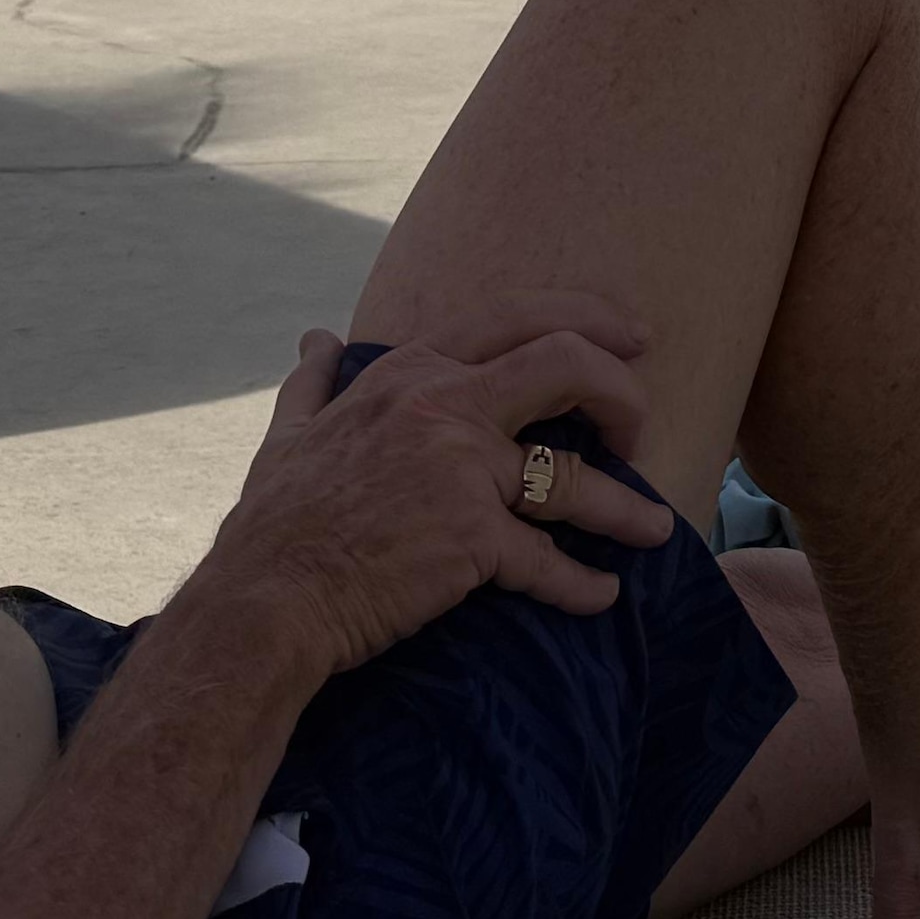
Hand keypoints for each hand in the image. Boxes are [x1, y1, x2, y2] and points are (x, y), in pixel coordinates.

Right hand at [196, 325, 674, 682]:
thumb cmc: (274, 523)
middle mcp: (442, 405)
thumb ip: (311, 382)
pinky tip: (602, 595)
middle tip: (644, 427)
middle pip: (565, 366)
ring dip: (625, 509)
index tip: (629, 337)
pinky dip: (581, 583)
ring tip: (655, 529)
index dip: (585, 318)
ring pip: (573, 478)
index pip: (514, 316)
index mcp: (408, 373)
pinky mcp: (470, 541)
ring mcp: (461, 471)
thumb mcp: (286, 435)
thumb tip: (315, 338)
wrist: (264, 602)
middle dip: (622, 391)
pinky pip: (546, 561)